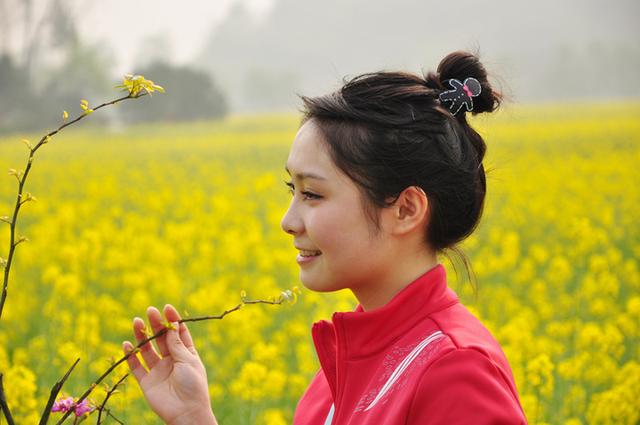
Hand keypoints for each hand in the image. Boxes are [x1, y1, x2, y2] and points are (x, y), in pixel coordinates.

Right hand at [123, 304, 216, 424]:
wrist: (186, 412)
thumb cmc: (193, 385)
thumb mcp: (187, 361)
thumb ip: (176, 345)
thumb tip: (171, 326)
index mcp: (187, 354)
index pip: (178, 334)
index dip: (173, 321)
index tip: (166, 308)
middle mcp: (172, 361)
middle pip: (162, 339)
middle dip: (156, 325)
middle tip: (150, 311)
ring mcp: (159, 371)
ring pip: (147, 350)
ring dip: (142, 336)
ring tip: (136, 321)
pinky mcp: (147, 382)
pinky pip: (136, 367)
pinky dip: (131, 356)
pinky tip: (126, 344)